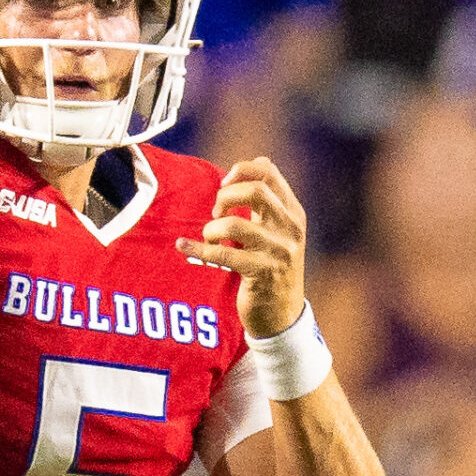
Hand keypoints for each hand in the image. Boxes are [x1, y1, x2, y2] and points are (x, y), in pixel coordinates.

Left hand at [175, 158, 308, 340]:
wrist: (282, 315)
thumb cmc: (272, 267)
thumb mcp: (278, 230)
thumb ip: (270, 198)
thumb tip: (260, 160)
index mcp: (293, 213)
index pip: (269, 174)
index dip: (241, 170)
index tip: (223, 182)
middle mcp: (290, 229)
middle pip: (255, 191)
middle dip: (225, 196)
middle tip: (215, 213)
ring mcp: (278, 252)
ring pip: (235, 224)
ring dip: (212, 229)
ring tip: (209, 238)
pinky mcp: (261, 273)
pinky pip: (224, 254)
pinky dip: (197, 248)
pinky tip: (182, 246)